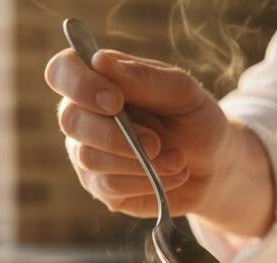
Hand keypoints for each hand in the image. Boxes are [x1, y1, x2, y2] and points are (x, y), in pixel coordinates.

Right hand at [44, 48, 273, 236]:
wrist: (214, 166)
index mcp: (99, 80)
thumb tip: (99, 61)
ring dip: (140, 161)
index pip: (62, 71)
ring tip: (177, 160)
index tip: (115, 100)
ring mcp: (87, 153)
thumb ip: (143, 77)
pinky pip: (109, 186)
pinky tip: (171, 175)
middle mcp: (84, 115)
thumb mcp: (182, 92)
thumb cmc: (195, 120)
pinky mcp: (101, 187)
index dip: (80, 85)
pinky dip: (146, 181)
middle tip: (157, 143)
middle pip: (71, 121)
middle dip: (117, 136)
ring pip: (90, 158)